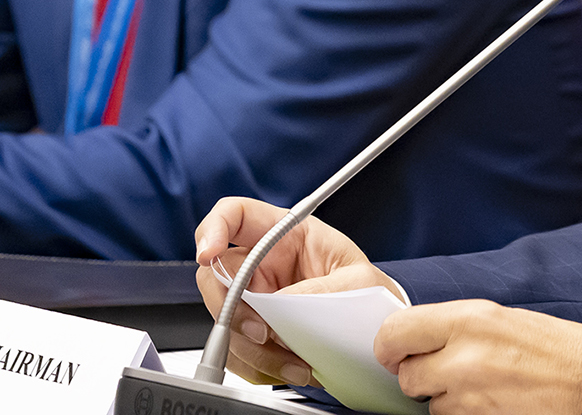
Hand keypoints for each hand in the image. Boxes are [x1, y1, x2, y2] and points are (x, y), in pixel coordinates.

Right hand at [193, 197, 401, 387]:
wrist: (374, 327)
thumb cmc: (367, 290)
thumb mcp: (357, 282)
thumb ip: (319, 289)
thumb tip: (281, 305)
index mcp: (286, 233)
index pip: (234, 215)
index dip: (213, 229)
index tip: (207, 253)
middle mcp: (263, 263)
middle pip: (216, 276)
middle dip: (232, 309)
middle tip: (262, 332)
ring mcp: (256, 297)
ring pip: (224, 321)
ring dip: (252, 348)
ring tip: (293, 360)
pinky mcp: (256, 329)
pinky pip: (239, 350)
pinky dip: (260, 366)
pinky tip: (291, 367)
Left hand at [374, 299, 581, 414]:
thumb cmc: (549, 345)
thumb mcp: (498, 317)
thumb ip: (452, 326)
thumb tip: (412, 339)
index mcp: (468, 320)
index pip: (395, 332)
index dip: (388, 345)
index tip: (391, 351)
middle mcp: (464, 358)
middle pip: (407, 376)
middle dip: (420, 375)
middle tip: (444, 368)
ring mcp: (470, 397)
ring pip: (429, 404)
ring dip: (443, 398)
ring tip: (479, 384)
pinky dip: (461, 413)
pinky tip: (487, 399)